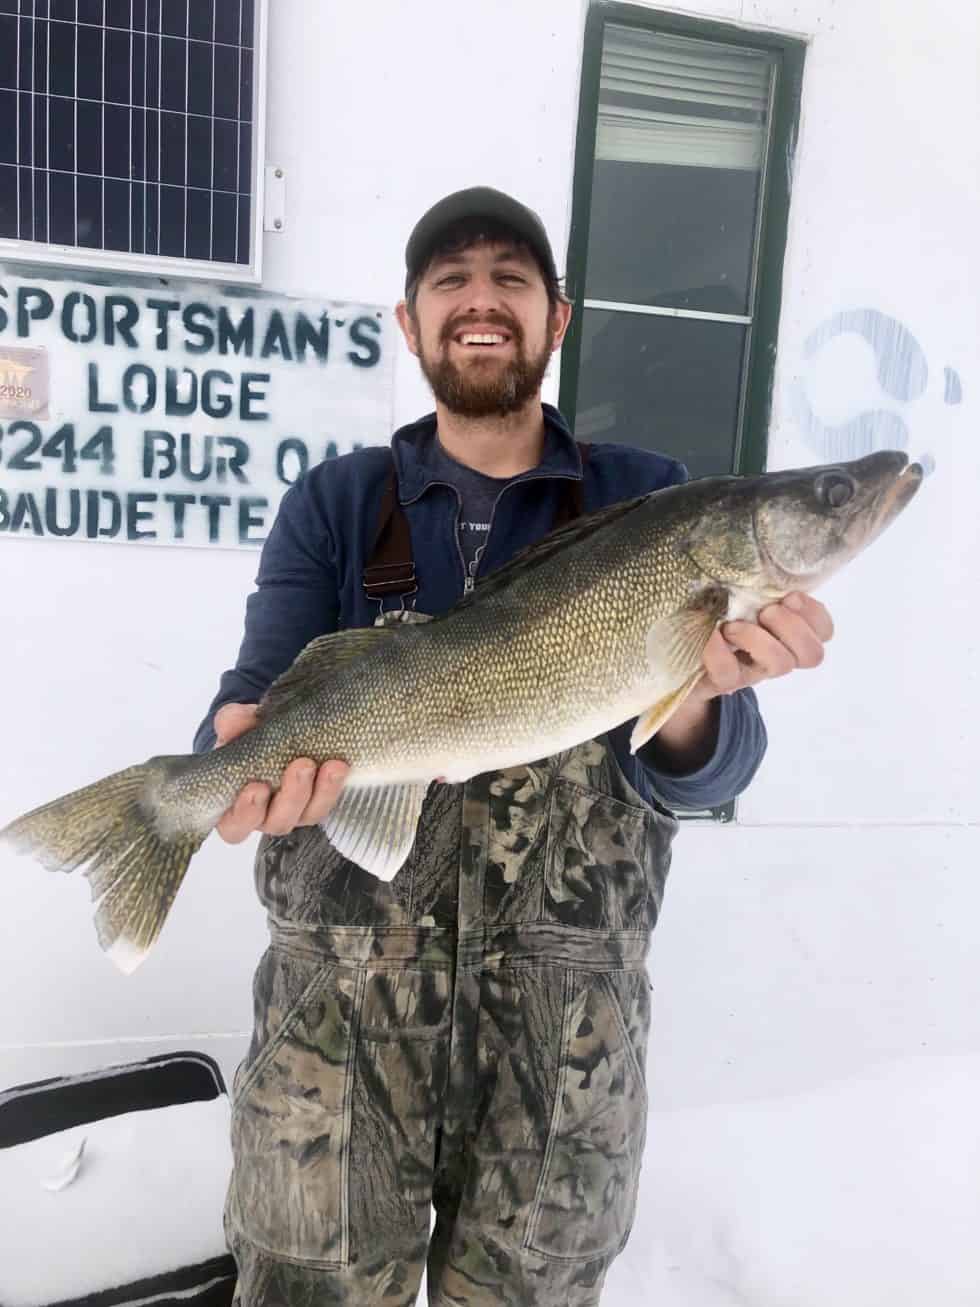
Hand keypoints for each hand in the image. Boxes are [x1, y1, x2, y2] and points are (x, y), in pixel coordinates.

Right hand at [213, 703, 349, 844]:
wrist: (277, 730)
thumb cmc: (245, 738)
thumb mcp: (237, 726)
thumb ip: (232, 723)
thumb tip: (233, 722)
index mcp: (234, 808)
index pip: (234, 826)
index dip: (244, 813)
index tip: (256, 787)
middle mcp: (265, 817)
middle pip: (278, 822)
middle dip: (291, 796)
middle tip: (301, 766)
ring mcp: (294, 812)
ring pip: (308, 815)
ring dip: (321, 791)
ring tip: (332, 765)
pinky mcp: (318, 803)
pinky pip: (328, 803)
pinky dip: (334, 786)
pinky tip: (340, 766)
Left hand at [651, 592, 833, 768]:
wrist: (676, 657)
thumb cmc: (712, 615)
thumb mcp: (738, 597)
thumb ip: (755, 585)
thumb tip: (752, 559)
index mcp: (785, 633)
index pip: (823, 632)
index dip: (815, 615)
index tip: (790, 596)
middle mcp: (775, 655)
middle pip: (812, 655)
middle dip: (793, 627)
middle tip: (766, 612)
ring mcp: (751, 672)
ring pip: (780, 665)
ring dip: (759, 639)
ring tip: (732, 626)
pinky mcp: (722, 682)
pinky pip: (728, 672)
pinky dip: (718, 650)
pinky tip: (710, 634)